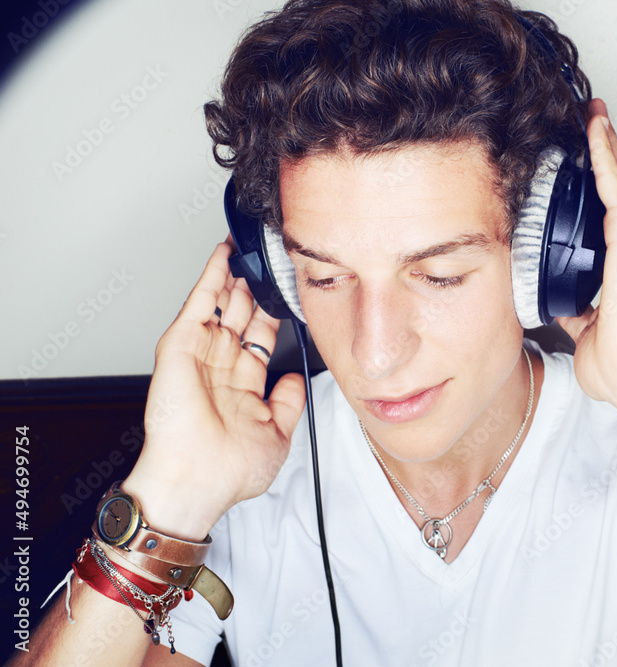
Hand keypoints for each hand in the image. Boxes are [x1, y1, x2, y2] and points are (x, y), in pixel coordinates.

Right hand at [123, 240, 305, 539]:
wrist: (197, 481)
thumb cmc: (228, 472)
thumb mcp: (277, 434)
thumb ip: (288, 402)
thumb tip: (296, 378)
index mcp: (242, 387)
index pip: (261, 340)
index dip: (275, 315)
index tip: (290, 294)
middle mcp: (220, 368)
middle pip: (242, 316)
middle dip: (255, 289)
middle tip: (270, 261)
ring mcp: (199, 355)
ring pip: (222, 304)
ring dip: (234, 276)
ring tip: (249, 248)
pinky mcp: (180, 346)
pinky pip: (199, 303)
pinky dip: (211, 276)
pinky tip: (223, 254)